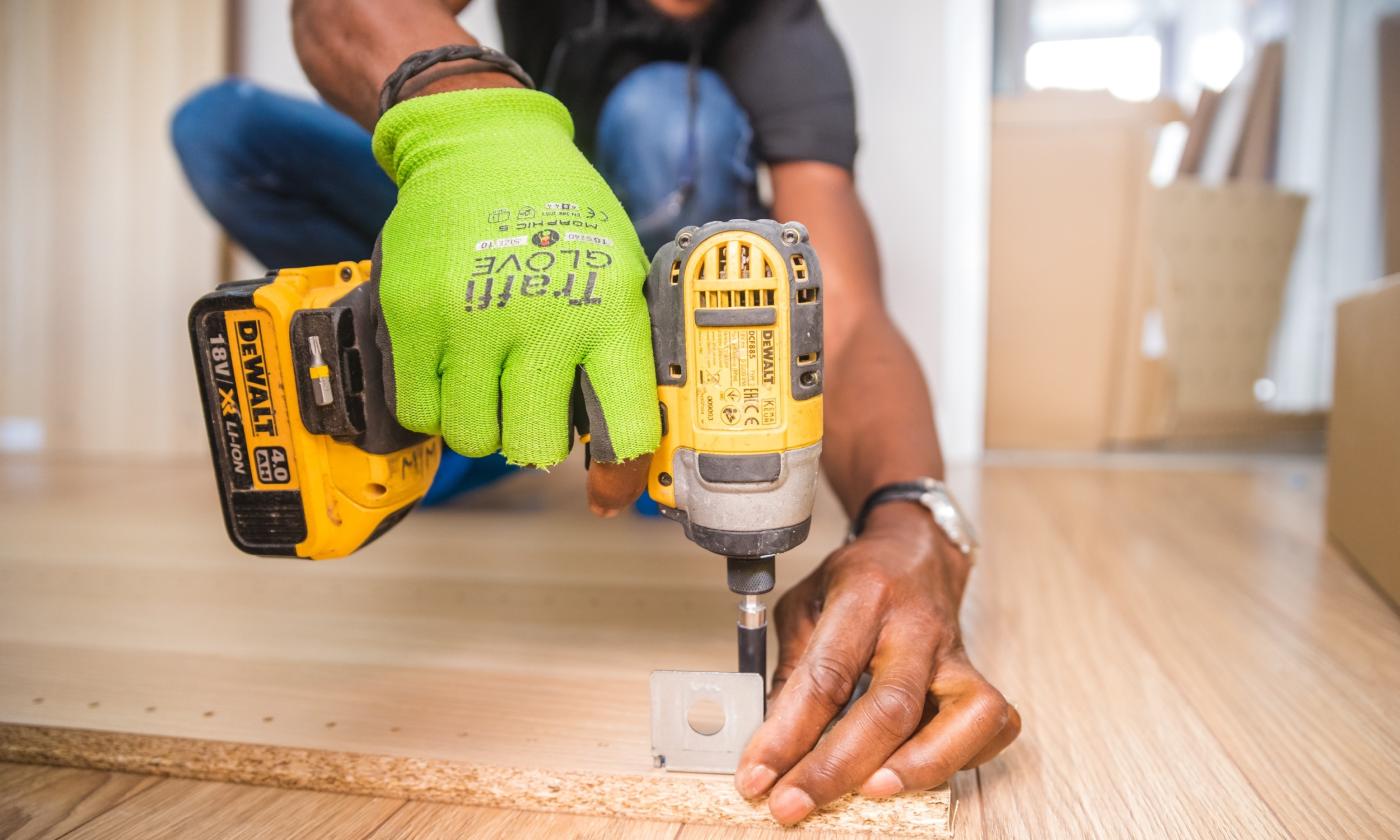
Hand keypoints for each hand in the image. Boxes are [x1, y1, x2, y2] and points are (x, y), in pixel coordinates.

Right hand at [372, 88, 658, 511]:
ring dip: (482, 424)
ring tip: (490, 381)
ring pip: (473, 438)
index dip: (620, 473)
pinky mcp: (412, 316)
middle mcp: (542, 320)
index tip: (608, 490)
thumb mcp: (619, 273)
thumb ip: (622, 354)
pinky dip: (435, 405)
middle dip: (535, 440)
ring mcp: (470, 319)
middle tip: (532, 407)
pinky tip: (452, 370)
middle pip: (535, 447)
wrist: (483, 146)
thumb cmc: (562, 218)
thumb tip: (629, 450)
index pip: (624, 427)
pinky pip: (419, 411)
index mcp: (608, 312)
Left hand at [734, 502, 1020, 823]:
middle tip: (793, 804)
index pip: (825, 675)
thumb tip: (772, 742)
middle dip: (837, 768)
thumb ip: (792, 670)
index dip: (787, 735)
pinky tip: (917, 770)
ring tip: (868, 794)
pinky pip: (990, 725)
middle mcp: (916, 625)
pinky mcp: (979, 675)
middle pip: (890, 706)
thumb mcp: (805, 605)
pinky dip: (960, 758)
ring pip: (961, 718)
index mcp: (864, 596)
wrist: (915, 550)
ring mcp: (955, 653)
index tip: (756, 776)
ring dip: (916, 767)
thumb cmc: (857, 581)